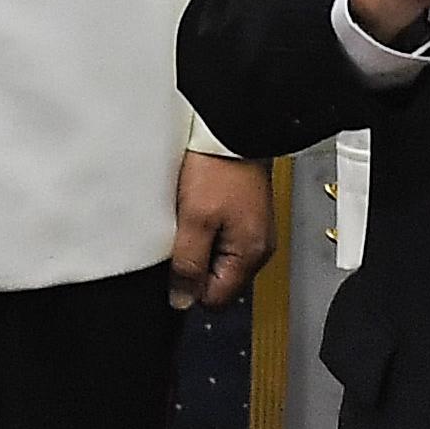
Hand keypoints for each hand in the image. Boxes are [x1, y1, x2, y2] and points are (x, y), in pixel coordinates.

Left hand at [169, 151, 272, 308]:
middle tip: (178, 236)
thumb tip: (182, 300)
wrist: (231, 128)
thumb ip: (188, 264)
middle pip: (216, 278)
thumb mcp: (195, 220)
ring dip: (195, 243)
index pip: (216, 298)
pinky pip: (217, 234)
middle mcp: (256, 245)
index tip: (173, 266)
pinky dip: (201, 226)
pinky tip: (192, 208)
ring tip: (186, 217)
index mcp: (250, 254)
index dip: (189, 288)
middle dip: (192, 264)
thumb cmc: (219, 168)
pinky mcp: (242, 211)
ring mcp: (250, 228)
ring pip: (214, 256)